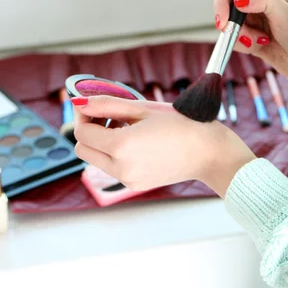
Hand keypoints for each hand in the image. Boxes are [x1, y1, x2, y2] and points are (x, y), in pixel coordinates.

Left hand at [73, 96, 254, 197]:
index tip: (91, 104)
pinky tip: (135, 139)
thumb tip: (80, 102)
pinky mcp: (135, 185)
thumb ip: (106, 104)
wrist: (208, 151)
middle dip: (89, 129)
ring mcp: (127, 180)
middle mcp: (120, 168)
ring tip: (125, 125)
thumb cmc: (181, 124)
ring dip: (101, 141)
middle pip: (83, 149)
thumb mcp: (141, 108)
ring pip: (96, 159)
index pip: (82, 132)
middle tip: (107, 114)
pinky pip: (112, 167)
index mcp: (121, 146)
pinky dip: (114, 153)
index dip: (83, 115)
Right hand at [214, 0, 287, 81]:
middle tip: (248, 37)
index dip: (220, 3)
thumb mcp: (286, 15)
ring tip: (263, 41)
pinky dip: (243, 46)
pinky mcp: (249, 36)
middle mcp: (254, 1)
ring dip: (242, 38)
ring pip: (228, 27)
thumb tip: (239, 0)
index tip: (224, 22)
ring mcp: (251, 20)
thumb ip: (264, 0)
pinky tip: (262, 46)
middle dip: (233, 26)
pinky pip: (234, 40)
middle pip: (225, 9)